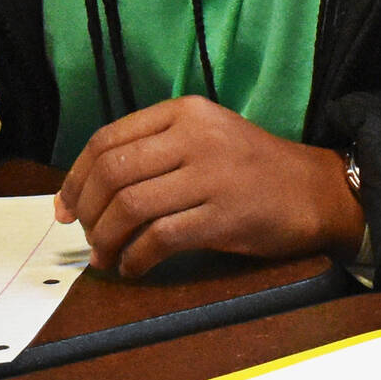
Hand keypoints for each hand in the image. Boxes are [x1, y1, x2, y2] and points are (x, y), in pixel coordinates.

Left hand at [55, 97, 364, 275]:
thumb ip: (156, 151)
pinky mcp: (223, 216)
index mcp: (185, 112)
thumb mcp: (207, 137)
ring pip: (129, 207)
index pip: (107, 140)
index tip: (65, 206)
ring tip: (106, 256)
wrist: (316, 191)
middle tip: (84, 234)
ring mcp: (211, 175)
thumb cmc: (255, 169)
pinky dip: (135, 259)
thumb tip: (90, 190)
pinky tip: (134, 267)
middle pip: (112, 173)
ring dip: (106, 239)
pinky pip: (159, 239)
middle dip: (86, 211)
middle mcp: (195, 137)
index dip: (75, 178)